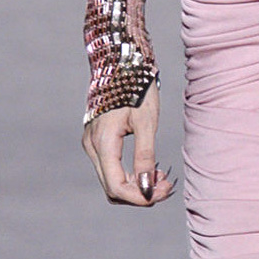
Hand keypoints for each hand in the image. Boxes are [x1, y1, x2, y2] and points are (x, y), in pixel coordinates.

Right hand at [81, 82, 176, 206]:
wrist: (122, 61)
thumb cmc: (137, 87)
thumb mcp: (147, 121)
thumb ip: (145, 155)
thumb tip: (148, 186)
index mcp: (102, 142)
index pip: (116, 187)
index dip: (139, 197)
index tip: (163, 192)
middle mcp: (91, 146)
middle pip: (112, 187)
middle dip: (140, 193)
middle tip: (167, 186)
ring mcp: (91, 143)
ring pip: (110, 180)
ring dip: (136, 185)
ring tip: (161, 178)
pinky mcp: (97, 140)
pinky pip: (110, 168)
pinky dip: (129, 174)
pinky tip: (149, 168)